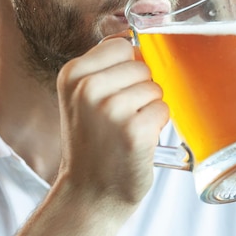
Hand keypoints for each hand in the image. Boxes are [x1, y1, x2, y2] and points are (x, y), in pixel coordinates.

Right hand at [55, 36, 168, 206]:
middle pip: (142, 66)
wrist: (90, 192)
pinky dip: (157, 125)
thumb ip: (105, 67)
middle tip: (120, 117)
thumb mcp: (81, 97)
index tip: (117, 91)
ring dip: (149, 108)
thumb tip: (142, 42)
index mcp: (72, 74)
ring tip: (127, 130)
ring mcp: (111, 109)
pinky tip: (137, 141)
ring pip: (155, 88)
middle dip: (140, 90)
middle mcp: (88, 88)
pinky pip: (163, 109)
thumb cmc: (93, 141)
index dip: (128, 67)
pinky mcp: (134, 130)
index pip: (121, 45)